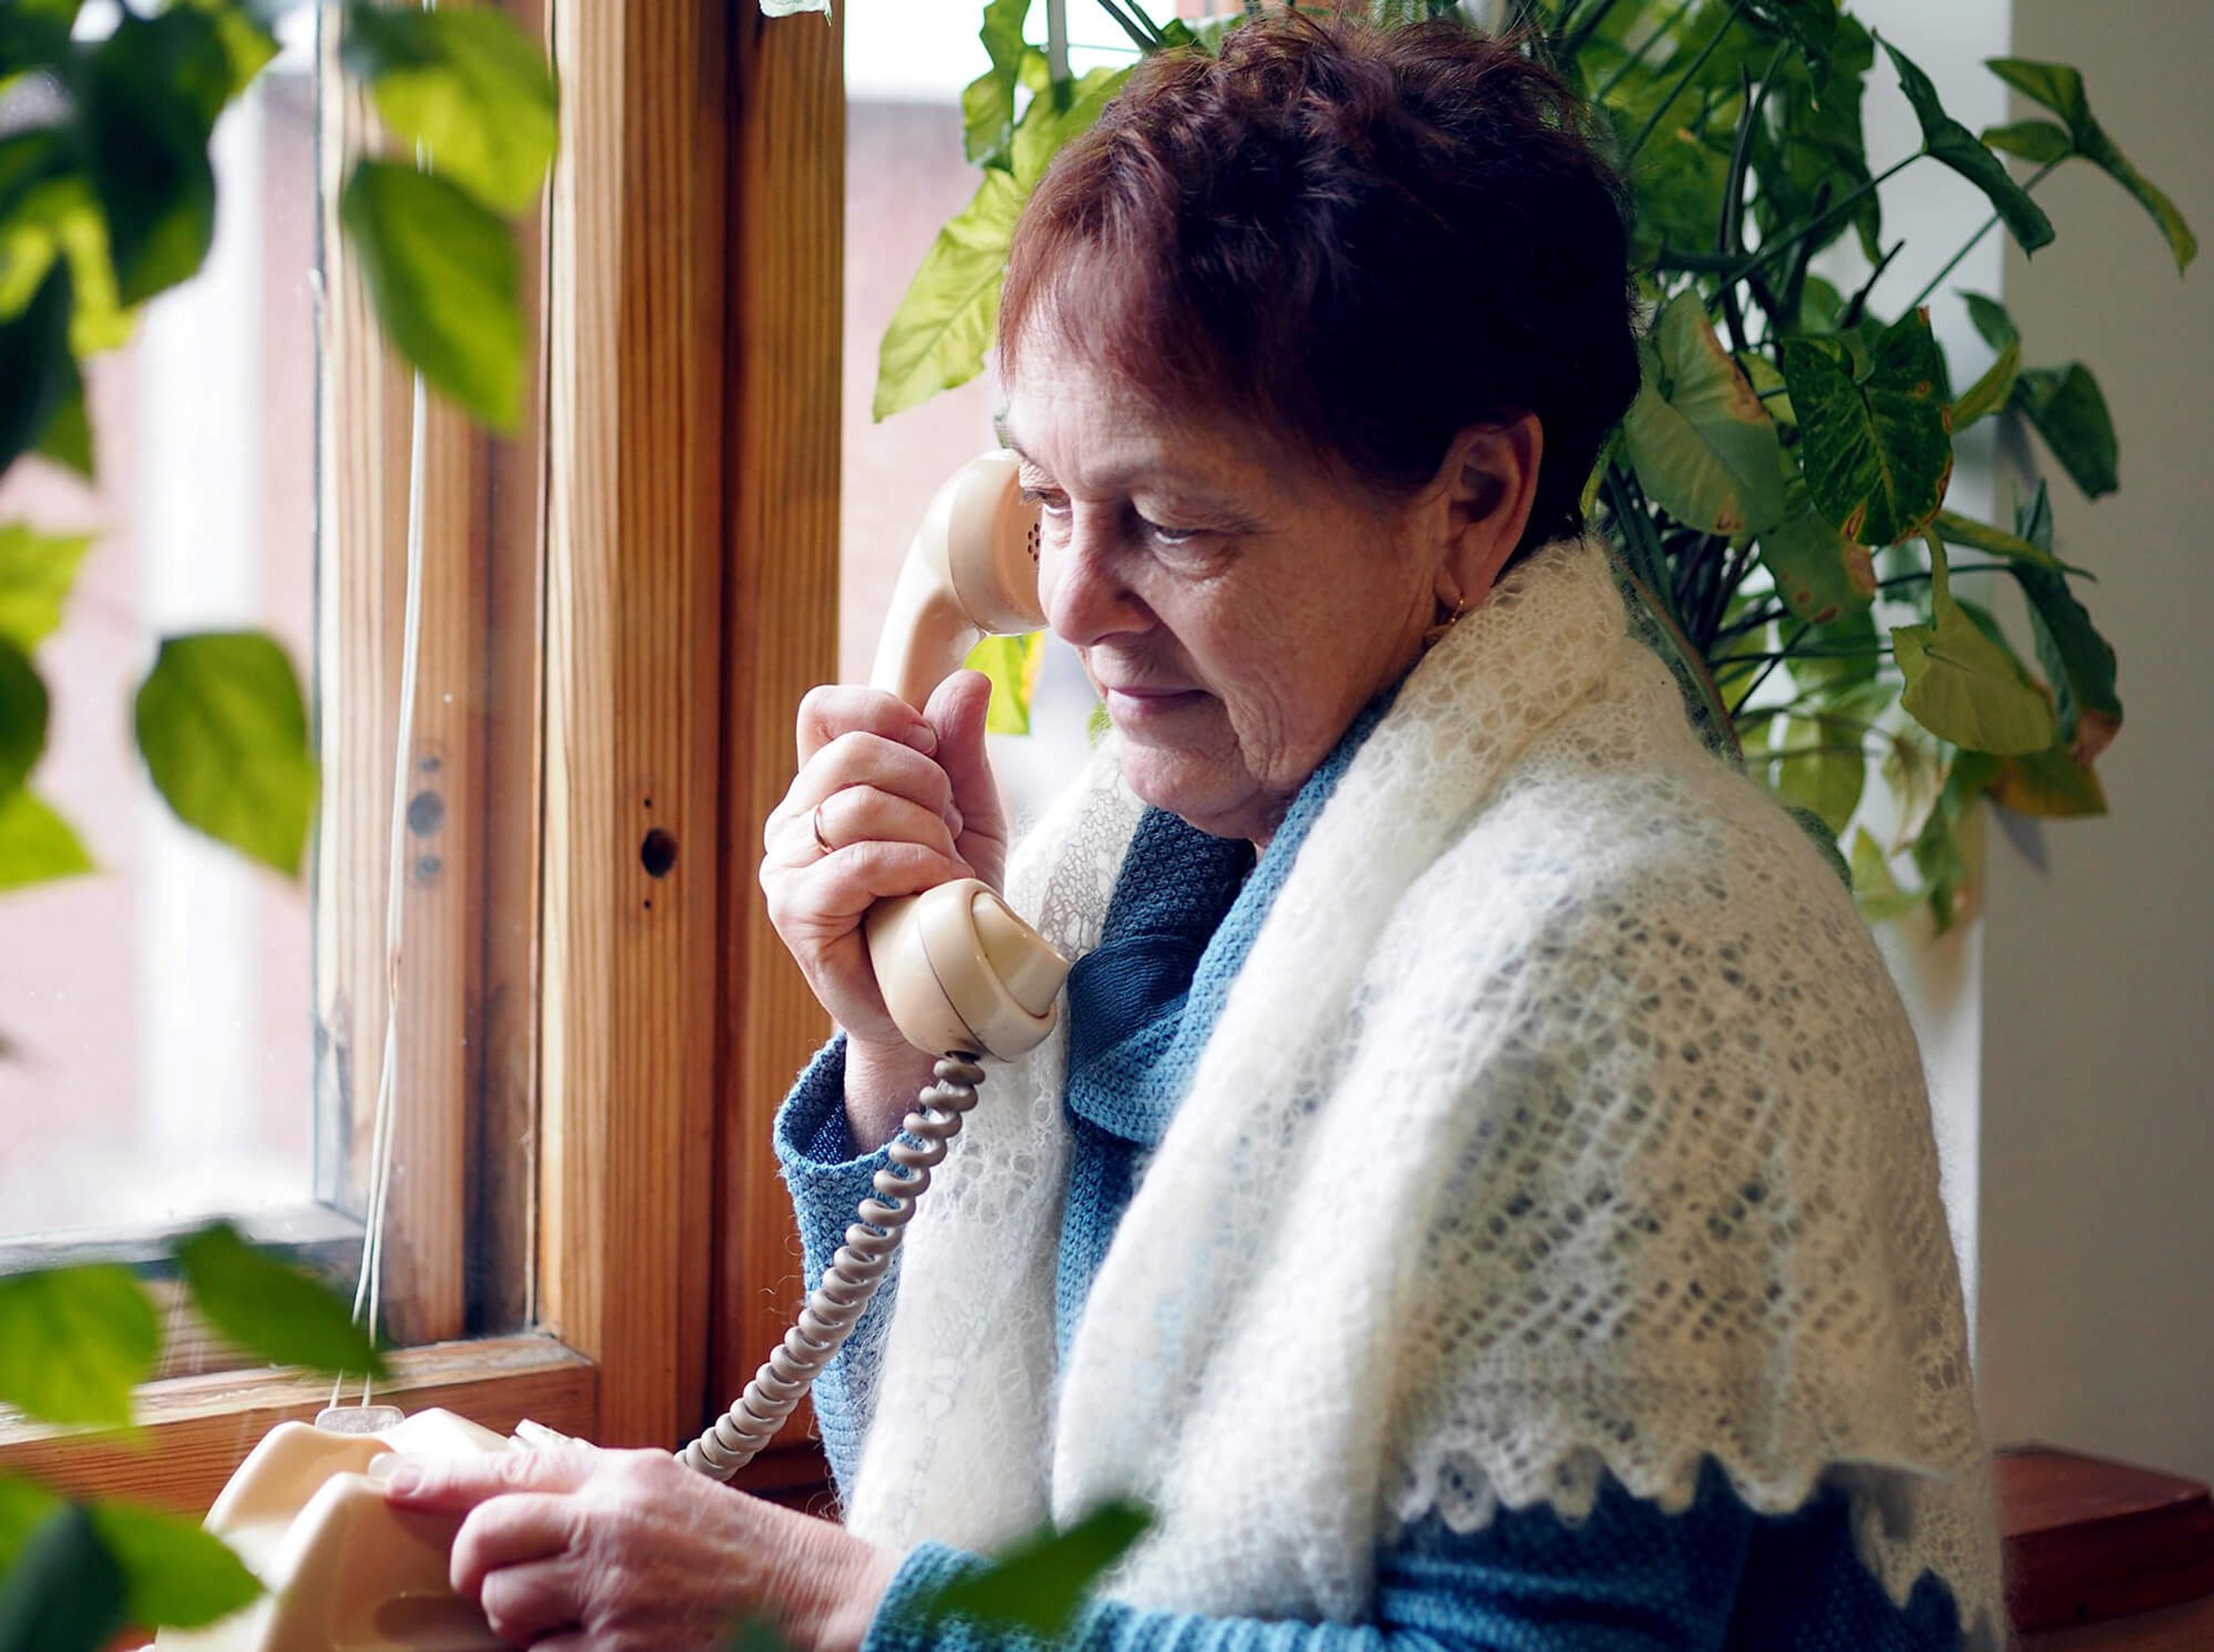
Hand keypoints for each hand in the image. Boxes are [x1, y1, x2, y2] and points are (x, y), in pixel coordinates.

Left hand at [378, 1441, 898, 1651]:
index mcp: (623, 1480)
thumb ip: (589, 1473)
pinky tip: (601, 1644)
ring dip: (522, 1624)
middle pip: (487, 1544)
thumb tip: (515, 1449)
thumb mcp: (669, 1486)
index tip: (388, 1484)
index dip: (436, 1481)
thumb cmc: (741, 1548)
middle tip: (499, 1581)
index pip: (507, 1471)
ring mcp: (614, 1601)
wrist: (810, 1606)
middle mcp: (612, 1532)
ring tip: (574, 1618)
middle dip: (478, 1569)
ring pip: (506, 1613)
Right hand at [761, 670, 1008, 1054]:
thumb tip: (969, 679)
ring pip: (858, 805)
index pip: (827, 709)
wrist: (939, 1003)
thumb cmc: (947, 909)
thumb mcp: (970, 820)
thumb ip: (960, 751)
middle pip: (853, 751)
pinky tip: (937, 891)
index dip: (887, 712)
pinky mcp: (796, 911)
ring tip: (947, 870)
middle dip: (926, 783)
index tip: (933, 753)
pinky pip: (857, 862)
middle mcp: (793, 820)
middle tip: (950, 830)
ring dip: (927, 834)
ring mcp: (787, 866)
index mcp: (823, 786)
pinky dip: (914, 868)